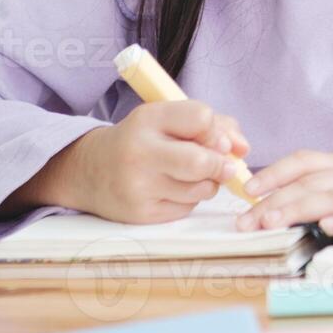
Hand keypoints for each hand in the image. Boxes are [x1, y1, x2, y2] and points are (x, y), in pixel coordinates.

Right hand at [3, 100, 248, 225]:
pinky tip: (174, 189)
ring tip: (192, 175)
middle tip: (225, 166)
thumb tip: (243, 149)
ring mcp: (138, 186)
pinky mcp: (141, 214)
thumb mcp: (168, 120)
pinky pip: (187, 208)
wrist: (90, 171)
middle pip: (201, 162)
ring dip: (209, 183)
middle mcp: (140, 152)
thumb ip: (213, 125)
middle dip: (222, 165)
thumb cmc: (142, 139)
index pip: (201, 118)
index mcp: (149, 118)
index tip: (219, 139)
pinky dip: (191, 199)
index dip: (218, 130)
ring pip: (200, 189)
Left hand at [235, 150, 332, 245]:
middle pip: (311, 183)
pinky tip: (328, 226)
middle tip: (248, 220)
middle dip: (275, 201)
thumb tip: (278, 200)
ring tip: (272, 222)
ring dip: (298, 210)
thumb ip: (325, 185)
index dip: (275, 174)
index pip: (305, 161)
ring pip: (332, 197)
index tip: (247, 190)